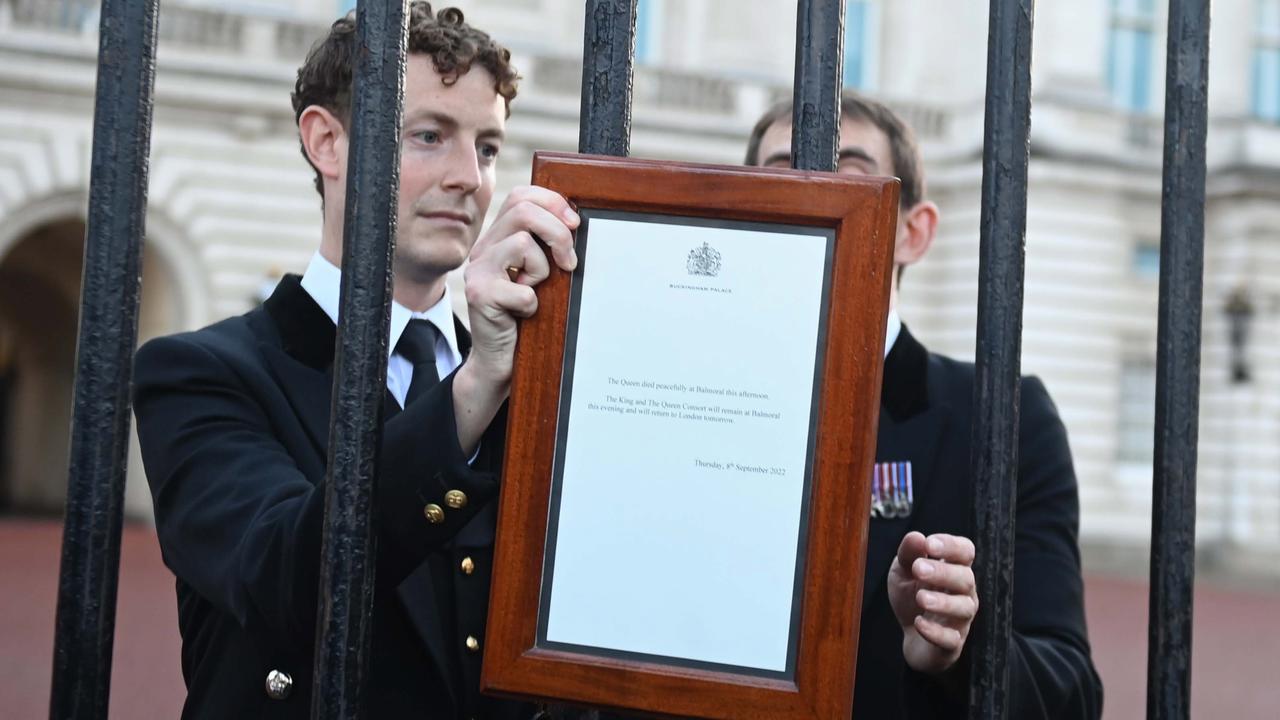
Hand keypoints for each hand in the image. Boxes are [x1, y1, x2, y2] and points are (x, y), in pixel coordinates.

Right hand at [462, 185, 578, 385]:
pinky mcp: (480, 295)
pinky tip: (522, 314)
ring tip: (534, 291)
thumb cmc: (523, 314)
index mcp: (497, 238)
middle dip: (557, 233)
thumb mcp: (537, 273)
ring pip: (523, 244)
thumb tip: (574, 221)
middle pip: (523, 212)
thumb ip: (544, 245)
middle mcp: (482, 249)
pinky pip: (523, 289)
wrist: (497, 359)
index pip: (521, 196)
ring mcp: (477, 270)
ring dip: (542, 272)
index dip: (552, 203)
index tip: (575, 224)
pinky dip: (532, 305)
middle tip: (569, 262)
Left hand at [886, 531, 978, 674]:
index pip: (965, 551)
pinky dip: (936, 631)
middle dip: (944, 572)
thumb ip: (908, 554)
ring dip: (943, 602)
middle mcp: (963, 592)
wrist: (911, 636)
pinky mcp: (952, 643)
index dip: (951, 546)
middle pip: (966, 578)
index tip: (929, 544)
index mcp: (954, 569)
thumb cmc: (912, 597)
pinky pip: (951, 639)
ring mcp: (961, 619)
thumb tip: (917, 536)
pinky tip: (919, 623)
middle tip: (919, 569)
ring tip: (921, 598)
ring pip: (964, 608)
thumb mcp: (903, 572)